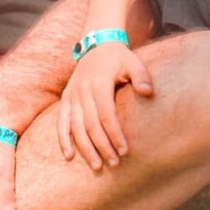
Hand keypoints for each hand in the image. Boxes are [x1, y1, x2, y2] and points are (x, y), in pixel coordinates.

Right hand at [57, 43, 153, 170]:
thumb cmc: (118, 57)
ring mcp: (72, 95)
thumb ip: (141, 76)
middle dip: (103, 146)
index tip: (125, 151)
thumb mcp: (132, 61)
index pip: (107, 115)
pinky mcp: (66, 98)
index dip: (115, 134)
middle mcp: (82, 91)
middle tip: (114, 163)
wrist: (96, 43)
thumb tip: (148, 92)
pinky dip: (63, 139)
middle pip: (91, 125)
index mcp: (99, 83)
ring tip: (97, 166)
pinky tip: (69, 156)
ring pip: (76, 128)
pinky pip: (61, 122)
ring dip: (85, 149)